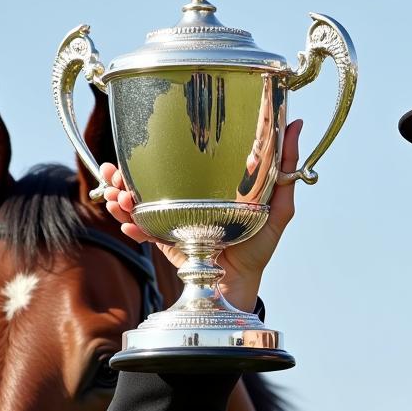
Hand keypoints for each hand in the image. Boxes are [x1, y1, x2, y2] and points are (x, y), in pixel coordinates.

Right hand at [99, 118, 302, 313]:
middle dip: (124, 175)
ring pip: (138, 203)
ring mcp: (173, 222)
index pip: (174, 163)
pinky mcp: (168, 243)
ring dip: (121, 197)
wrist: (241, 286)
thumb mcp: (278, 206)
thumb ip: (285, 169)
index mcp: (205, 187)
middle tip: (114, 173)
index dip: (151, 153)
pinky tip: (129, 223)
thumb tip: (297, 124)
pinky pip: (144, 232)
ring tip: (117, 197)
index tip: (135, 146)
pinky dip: (133, 226)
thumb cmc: (259, 247)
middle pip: (146, 180)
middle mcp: (185, 201)